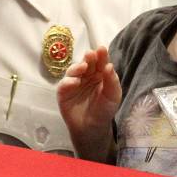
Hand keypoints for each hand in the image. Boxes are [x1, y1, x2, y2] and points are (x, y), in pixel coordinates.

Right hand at [57, 46, 121, 160]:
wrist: (92, 128)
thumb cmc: (104, 109)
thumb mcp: (113, 95)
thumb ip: (112, 81)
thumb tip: (109, 65)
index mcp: (100, 74)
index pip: (100, 62)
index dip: (101, 55)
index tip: (102, 49)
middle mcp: (86, 75)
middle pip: (86, 63)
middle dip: (88, 58)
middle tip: (91, 54)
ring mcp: (74, 82)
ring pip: (73, 70)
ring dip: (77, 67)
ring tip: (83, 67)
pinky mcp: (63, 92)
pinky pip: (64, 84)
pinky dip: (69, 81)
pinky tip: (75, 82)